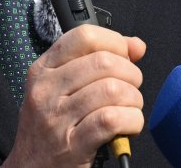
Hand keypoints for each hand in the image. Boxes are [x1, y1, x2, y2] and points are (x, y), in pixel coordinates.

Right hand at [4, 25, 146, 167]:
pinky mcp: (72, 144)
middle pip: (104, 62)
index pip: (84, 36)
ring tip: (129, 109)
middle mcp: (47, 90)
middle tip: (130, 89)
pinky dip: (131, 120)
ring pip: (112, 90)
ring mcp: (57, 117)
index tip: (125, 57)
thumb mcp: (60, 89)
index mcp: (43, 70)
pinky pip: (112, 120)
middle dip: (131, 74)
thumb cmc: (49, 127)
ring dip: (133, 100)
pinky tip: (128, 125)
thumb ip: (95, 62)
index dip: (115, 42)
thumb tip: (136, 45)